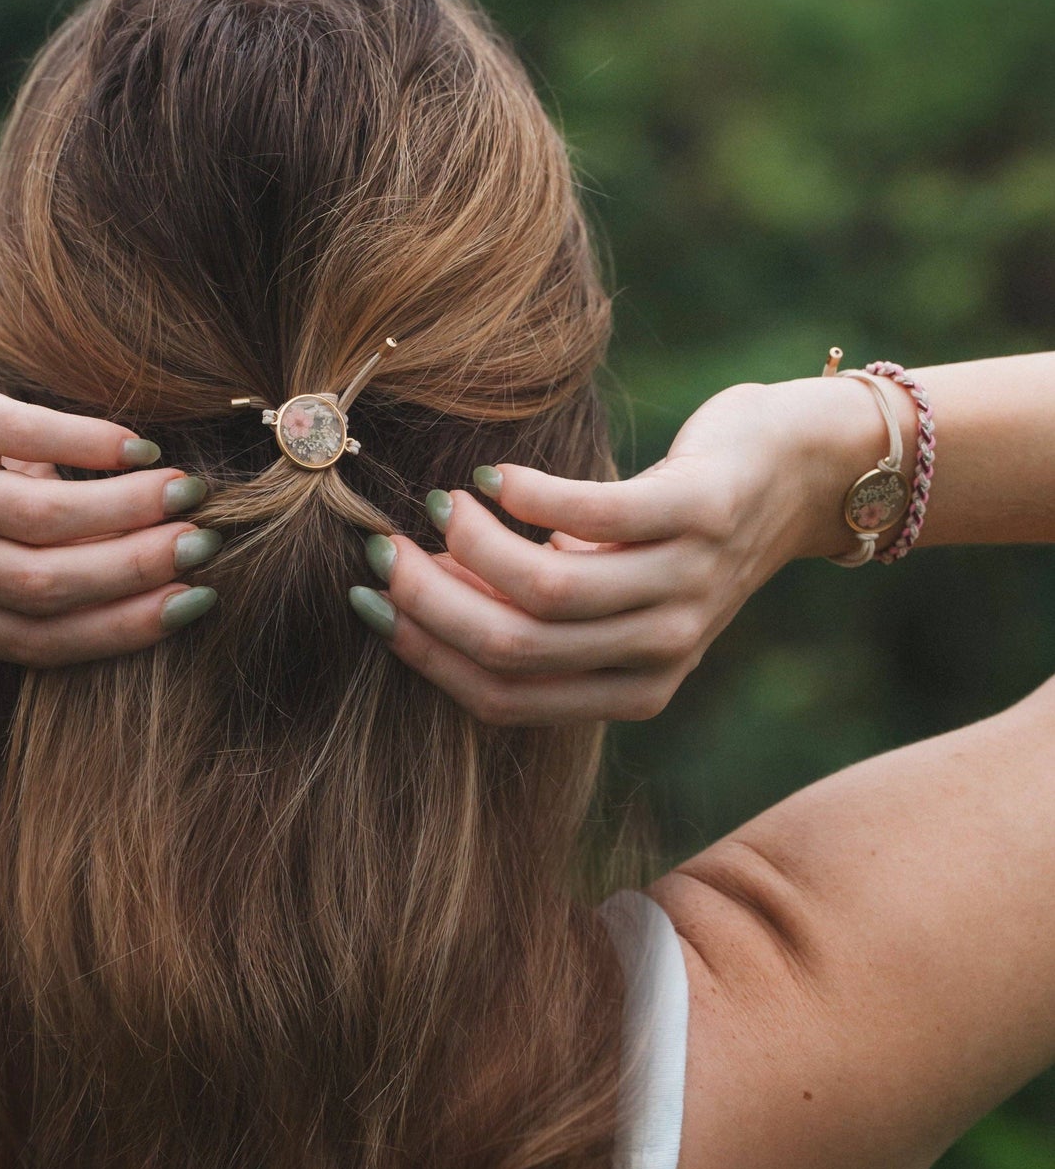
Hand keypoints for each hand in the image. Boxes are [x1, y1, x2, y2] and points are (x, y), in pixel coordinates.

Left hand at [0, 269, 219, 664]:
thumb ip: (43, 564)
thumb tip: (164, 588)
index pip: (30, 637)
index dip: (122, 627)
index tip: (195, 604)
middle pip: (34, 583)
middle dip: (134, 571)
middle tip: (203, 546)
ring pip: (33, 516)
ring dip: (126, 509)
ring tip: (186, 493)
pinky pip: (22, 435)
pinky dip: (93, 446)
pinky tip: (140, 450)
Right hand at [353, 378, 881, 723]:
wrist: (800, 473)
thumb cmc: (677, 532)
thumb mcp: (608, 590)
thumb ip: (530, 608)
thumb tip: (416, 588)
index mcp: (633, 690)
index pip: (501, 695)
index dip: (422, 649)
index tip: (369, 599)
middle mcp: (662, 651)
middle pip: (513, 646)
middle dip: (428, 600)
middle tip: (382, 549)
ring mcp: (686, 583)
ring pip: (546, 590)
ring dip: (470, 544)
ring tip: (442, 504)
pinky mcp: (700, 511)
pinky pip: (591, 515)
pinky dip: (525, 495)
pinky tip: (496, 478)